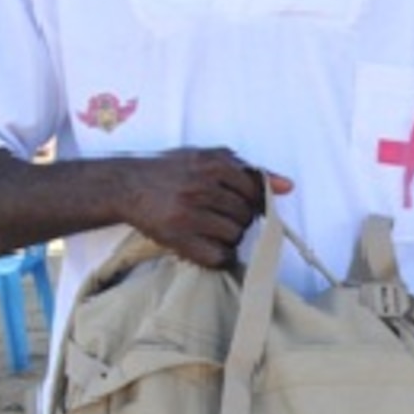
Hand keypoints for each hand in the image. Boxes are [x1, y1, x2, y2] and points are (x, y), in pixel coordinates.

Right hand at [119, 148, 289, 267]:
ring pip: (235, 235)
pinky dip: (219, 256)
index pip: (256, 191)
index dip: (252, 201)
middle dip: (239, 219)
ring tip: (212, 230)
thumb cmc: (172, 170)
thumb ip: (250, 170)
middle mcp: (203, 187)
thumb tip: (287, 186)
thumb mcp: (210, 158)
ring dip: (229, 238)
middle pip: (247, 215)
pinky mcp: (176, 237)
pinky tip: (208, 246)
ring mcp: (189, 213)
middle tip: (220, 217)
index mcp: (215, 164)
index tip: (240, 204)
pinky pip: (217, 256)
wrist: (126, 184)